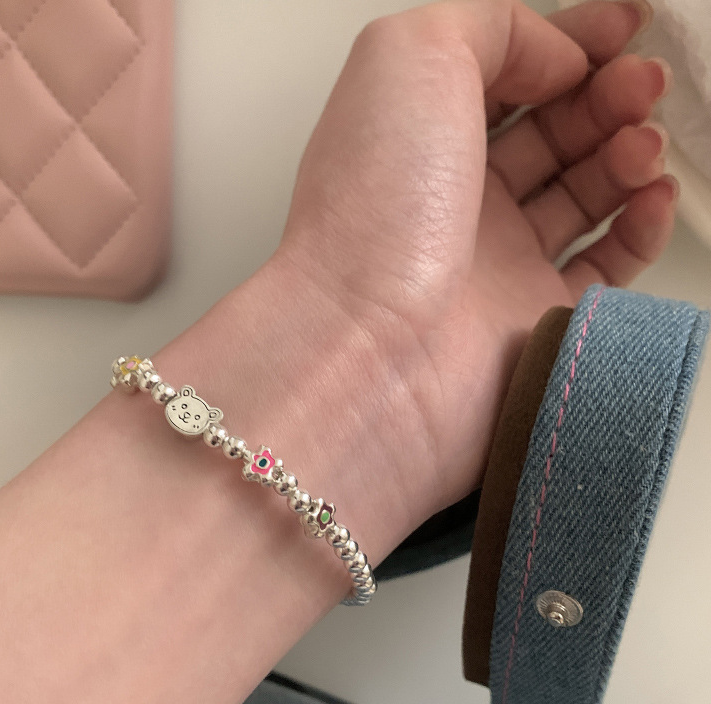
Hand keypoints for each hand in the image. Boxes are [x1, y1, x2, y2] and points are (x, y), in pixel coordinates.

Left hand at [262, 0, 673, 542]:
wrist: (370, 353)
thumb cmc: (373, 215)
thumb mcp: (410, 58)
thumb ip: (486, 29)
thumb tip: (553, 56)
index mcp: (417, 138)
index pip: (505, 74)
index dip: (569, 41)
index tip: (625, 24)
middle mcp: (453, 201)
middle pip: (550, 132)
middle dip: (606, 94)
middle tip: (638, 84)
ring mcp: (495, 264)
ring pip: (582, 194)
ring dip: (626, 153)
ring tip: (640, 143)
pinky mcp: (534, 320)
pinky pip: (604, 268)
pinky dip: (640, 227)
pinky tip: (651, 197)